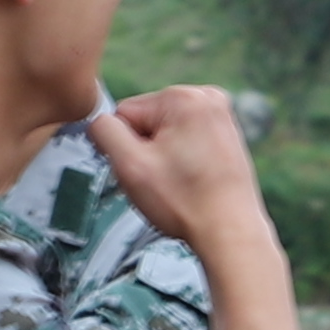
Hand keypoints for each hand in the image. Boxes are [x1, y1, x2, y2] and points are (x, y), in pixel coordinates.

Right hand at [85, 85, 271, 254]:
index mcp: (183, 97)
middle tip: (165, 181)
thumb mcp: (129, 165)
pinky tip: (194, 181)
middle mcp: (207, 97)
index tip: (147, 171)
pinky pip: (186, 141)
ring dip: (164, 158)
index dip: (125, 147)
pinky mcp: (228, 135)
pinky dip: (184, 161)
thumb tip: (100, 121)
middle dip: (147, 151)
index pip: (125, 114)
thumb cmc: (184, 202)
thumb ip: (104, 132)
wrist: (230, 232)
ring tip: (182, 182)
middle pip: (147, 122)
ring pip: (166, 134)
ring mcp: (222, 116)